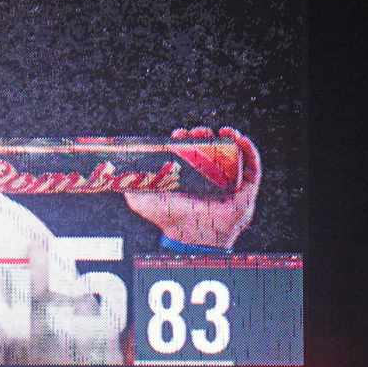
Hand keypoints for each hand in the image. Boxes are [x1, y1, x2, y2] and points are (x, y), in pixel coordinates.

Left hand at [123, 126, 260, 250]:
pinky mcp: (245, 189)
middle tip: (196, 131)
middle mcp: (208, 177)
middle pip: (210, 148)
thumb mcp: (141, 200)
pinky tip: (239, 138)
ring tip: (221, 130)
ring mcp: (228, 182)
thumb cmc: (168, 220)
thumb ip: (129, 185)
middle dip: (204, 136)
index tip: (178, 134)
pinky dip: (248, 149)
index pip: (189, 151)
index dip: (185, 139)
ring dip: (227, 138)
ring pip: (232, 153)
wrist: (190, 236)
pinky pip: (252, 166)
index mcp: (188, 176)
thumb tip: (115, 171)